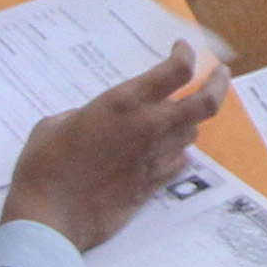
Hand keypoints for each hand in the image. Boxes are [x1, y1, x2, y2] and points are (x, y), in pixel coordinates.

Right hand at [2, 43, 230, 250]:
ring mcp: (155, 159)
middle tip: (221, 74)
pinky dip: (179, 152)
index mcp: (124, 103)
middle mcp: (149, 127)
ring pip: (192, 133)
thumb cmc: (45, 165)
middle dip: (218, 85)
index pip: (176, 71)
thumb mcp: (57, 123)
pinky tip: (170, 150)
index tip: (182, 49)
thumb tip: (96, 119)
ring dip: (190, 121)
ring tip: (182, 114)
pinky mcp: (153, 186)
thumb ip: (86, 114)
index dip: (186, 55)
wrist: (51, 216)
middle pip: (205, 103)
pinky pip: (179, 163)